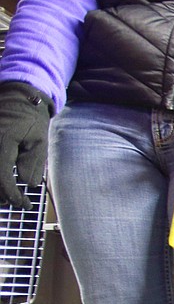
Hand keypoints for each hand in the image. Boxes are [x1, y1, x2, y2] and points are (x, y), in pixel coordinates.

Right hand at [0, 81, 52, 209]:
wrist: (18, 98)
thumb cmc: (31, 120)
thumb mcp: (39, 142)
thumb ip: (33, 164)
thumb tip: (26, 184)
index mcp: (3, 142)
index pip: (2, 177)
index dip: (12, 195)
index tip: (25, 204)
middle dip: (3, 195)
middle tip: (18, 203)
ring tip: (8, 197)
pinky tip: (4, 183)